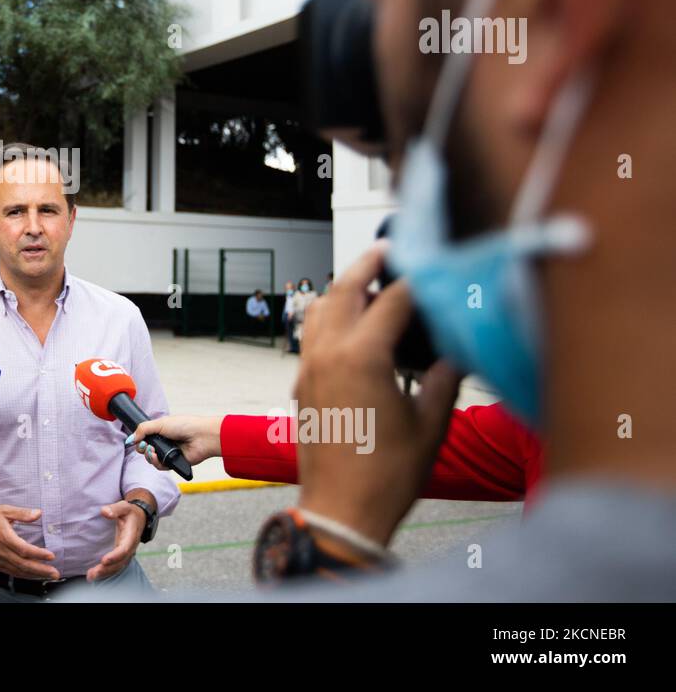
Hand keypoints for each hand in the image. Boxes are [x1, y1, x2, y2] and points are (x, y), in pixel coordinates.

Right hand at [0, 501, 59, 579]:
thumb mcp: (5, 510)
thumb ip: (23, 513)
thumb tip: (39, 513)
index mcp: (4, 537)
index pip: (23, 549)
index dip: (38, 554)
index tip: (51, 555)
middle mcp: (1, 550)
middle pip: (23, 564)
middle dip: (41, 570)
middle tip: (55, 573)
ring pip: (18, 571)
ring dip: (34, 575)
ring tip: (49, 575)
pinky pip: (11, 572)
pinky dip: (24, 575)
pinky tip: (33, 575)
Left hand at [86, 498, 146, 581]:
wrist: (139, 518)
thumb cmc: (129, 512)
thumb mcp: (124, 506)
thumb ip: (115, 509)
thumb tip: (104, 512)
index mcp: (131, 535)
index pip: (124, 548)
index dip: (115, 556)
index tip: (103, 560)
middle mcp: (130, 547)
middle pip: (120, 562)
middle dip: (107, 569)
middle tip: (93, 573)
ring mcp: (126, 553)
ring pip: (118, 567)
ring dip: (105, 573)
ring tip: (90, 577)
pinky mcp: (122, 556)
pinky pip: (115, 567)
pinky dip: (105, 572)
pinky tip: (94, 575)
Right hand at [127, 415, 223, 467]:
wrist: (201, 436)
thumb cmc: (184, 425)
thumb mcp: (160, 423)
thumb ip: (143, 430)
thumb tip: (130, 439)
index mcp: (161, 431)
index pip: (144, 438)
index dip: (139, 440)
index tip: (138, 440)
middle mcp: (164, 442)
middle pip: (146, 450)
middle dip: (142, 449)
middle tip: (146, 446)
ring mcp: (168, 453)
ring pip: (151, 460)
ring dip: (149, 456)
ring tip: (153, 452)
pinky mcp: (174, 463)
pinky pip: (160, 467)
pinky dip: (158, 463)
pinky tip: (159, 457)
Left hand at [294, 241, 460, 546]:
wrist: (342, 509)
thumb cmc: (388, 474)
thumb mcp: (432, 424)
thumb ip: (445, 379)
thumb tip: (457, 352)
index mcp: (362, 356)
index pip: (393, 300)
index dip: (419, 283)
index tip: (437, 271)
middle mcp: (328, 352)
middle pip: (344, 289)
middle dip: (367, 265)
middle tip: (388, 250)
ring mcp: (309, 367)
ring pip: (318, 308)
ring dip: (341, 289)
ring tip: (368, 284)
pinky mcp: (302, 383)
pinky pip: (309, 334)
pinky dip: (327, 317)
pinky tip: (350, 326)